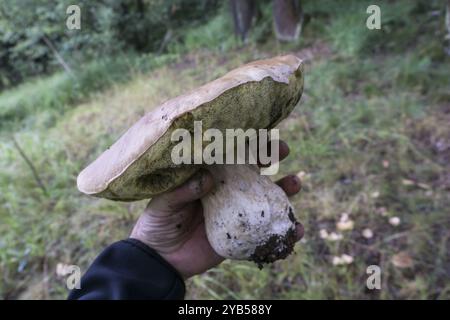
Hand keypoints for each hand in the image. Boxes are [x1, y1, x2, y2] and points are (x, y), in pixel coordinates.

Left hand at [130, 141, 303, 278]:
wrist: (161, 260)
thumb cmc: (158, 223)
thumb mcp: (162, 203)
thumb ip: (181, 191)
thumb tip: (207, 178)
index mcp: (208, 176)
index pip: (230, 153)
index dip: (245, 141)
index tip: (259, 131)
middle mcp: (226, 190)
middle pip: (254, 169)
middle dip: (270, 155)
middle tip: (282, 149)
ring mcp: (237, 212)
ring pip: (267, 197)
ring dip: (286, 189)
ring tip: (296, 183)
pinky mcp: (243, 236)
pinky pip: (267, 232)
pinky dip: (285, 231)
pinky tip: (296, 230)